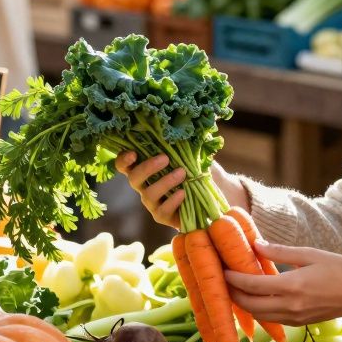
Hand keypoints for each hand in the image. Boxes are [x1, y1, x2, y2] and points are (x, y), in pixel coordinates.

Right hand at [115, 153, 249, 228]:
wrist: (218, 191)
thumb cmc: (199, 168)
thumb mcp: (192, 153)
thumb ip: (183, 142)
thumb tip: (184, 125)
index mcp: (145, 168)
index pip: (124, 164)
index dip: (123, 159)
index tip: (133, 153)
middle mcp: (144, 186)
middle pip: (133, 178)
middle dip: (147, 168)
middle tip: (165, 159)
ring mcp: (152, 202)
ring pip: (148, 194)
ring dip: (165, 182)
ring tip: (182, 173)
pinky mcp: (162, 216)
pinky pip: (161, 210)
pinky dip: (172, 201)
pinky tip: (183, 193)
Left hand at [225, 242, 341, 324]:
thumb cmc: (339, 269)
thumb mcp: (310, 254)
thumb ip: (281, 251)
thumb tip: (255, 245)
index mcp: (292, 286)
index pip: (253, 286)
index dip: (234, 278)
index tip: (223, 269)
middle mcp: (291, 306)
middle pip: (250, 306)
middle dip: (233, 294)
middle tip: (225, 280)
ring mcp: (294, 318)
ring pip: (259, 316)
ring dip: (245, 304)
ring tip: (237, 288)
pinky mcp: (299, 323)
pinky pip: (271, 319)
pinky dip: (259, 310)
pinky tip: (256, 297)